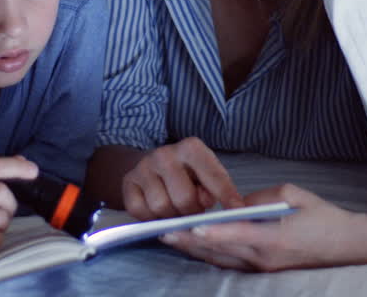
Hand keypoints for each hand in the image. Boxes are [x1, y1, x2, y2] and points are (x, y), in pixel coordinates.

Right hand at [121, 137, 243, 219]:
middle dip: (192, 212)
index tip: (238, 212)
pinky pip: (141, 212)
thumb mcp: (207, 175)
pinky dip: (151, 218)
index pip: (214, 176)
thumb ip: (216, 188)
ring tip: (176, 209)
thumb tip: (216, 204)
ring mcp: (144, 167)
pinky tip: (158, 210)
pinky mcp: (128, 182)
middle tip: (193, 210)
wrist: (152, 166)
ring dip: (172, 216)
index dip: (227, 197)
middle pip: (184, 199)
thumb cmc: (188, 174)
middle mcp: (165, 153)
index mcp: (191, 148)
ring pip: (162, 208)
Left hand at [160, 184, 366, 270]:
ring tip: (170, 238)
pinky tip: (194, 246)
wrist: (347, 245)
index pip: (235, 235)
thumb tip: (234, 202)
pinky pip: (231, 264)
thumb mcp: (292, 194)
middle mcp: (265, 258)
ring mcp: (264, 268)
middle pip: (220, 251)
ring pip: (221, 260)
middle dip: (190, 242)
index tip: (187, 228)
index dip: (209, 233)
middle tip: (163, 232)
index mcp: (273, 238)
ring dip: (195, 250)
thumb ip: (259, 197)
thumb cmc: (322, 216)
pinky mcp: (264, 271)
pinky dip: (211, 255)